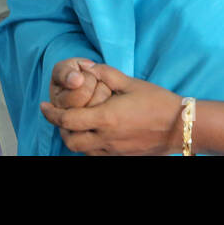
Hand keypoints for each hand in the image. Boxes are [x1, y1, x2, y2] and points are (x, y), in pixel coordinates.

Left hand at [40, 63, 182, 155]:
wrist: (180, 126)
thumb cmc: (157, 102)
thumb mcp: (131, 82)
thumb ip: (106, 74)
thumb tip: (85, 67)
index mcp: (106, 118)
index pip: (67, 120)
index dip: (51, 114)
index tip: (44, 106)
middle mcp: (106, 138)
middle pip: (70, 140)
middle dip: (60, 128)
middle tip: (59, 115)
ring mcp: (114, 151)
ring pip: (81, 151)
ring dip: (73, 138)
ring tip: (75, 124)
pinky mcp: (122, 157)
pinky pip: (96, 156)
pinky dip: (88, 147)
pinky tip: (93, 134)